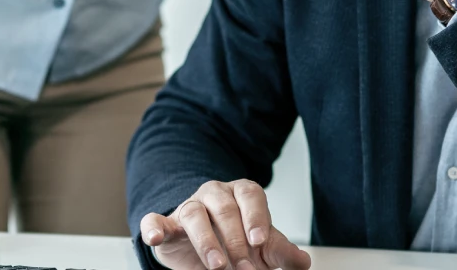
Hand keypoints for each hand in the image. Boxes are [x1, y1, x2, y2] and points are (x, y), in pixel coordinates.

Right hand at [139, 179, 312, 269]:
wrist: (205, 247)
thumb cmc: (236, 241)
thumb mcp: (262, 248)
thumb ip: (281, 253)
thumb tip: (303, 262)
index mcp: (240, 194)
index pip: (250, 195)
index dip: (255, 217)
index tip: (260, 242)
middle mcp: (214, 195)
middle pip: (224, 209)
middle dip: (235, 242)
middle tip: (245, 269)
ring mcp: (188, 207)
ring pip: (193, 213)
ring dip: (205, 240)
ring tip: (217, 265)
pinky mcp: (166, 224)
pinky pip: (155, 219)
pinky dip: (153, 227)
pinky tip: (155, 237)